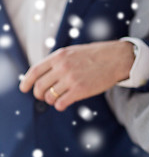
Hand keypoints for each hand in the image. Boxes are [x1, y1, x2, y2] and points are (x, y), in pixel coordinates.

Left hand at [19, 40, 134, 110]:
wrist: (116, 58)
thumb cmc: (97, 55)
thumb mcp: (74, 51)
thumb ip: (59, 61)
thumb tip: (45, 74)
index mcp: (59, 56)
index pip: (34, 71)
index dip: (27, 82)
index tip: (25, 89)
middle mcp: (62, 67)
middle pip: (40, 86)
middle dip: (39, 94)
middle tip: (43, 96)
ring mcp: (71, 79)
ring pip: (49, 96)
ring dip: (50, 100)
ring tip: (57, 99)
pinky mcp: (80, 90)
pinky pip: (61, 103)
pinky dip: (59, 105)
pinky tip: (64, 103)